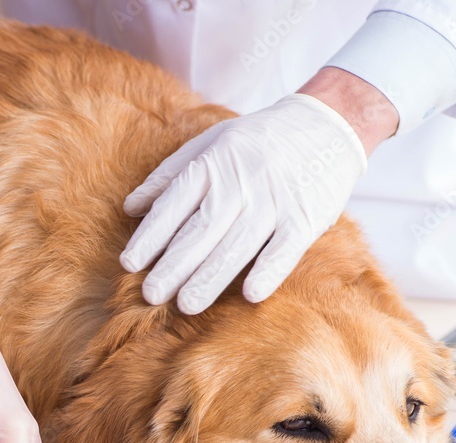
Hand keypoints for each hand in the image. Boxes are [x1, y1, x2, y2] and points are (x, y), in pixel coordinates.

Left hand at [121, 92, 367, 312]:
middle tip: (151, 294)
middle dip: (174, 264)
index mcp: (211, 164)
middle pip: (201, 230)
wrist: (325, 124)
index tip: (129, 264)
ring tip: (186, 305)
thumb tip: (130, 207)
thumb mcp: (209, 143)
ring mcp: (274, 200)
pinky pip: (285, 248)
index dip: (150, 236)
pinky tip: (250, 295)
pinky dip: (269, 270)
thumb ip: (169, 175)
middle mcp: (240, 182)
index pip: (174, 205)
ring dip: (210, 276)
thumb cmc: (256, 141)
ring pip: (237, 244)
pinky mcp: (305, 216)